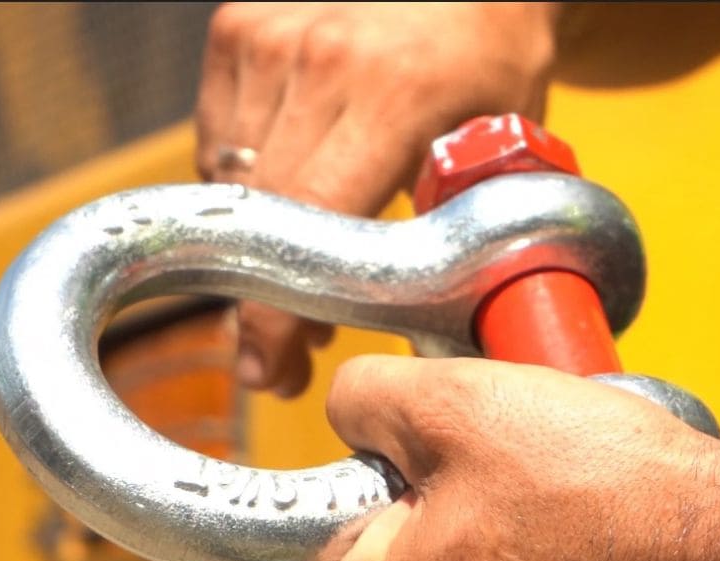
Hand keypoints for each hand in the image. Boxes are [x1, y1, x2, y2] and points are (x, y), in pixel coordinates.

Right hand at [197, 2, 559, 396]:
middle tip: (282, 351)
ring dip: (258, 237)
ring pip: (229, 183)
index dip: (276, 311)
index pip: (308, 223)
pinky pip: (217, 139)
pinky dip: (245, 181)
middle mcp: (322, 58)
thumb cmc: (493, 68)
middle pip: (256, 214)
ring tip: (304, 261)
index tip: (265, 367)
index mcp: (396, 92)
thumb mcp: (502, 155)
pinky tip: (289, 188)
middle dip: (260, 297)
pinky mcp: (238, 29)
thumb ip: (458, 237)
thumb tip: (424, 342)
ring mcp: (271, 37)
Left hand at [225, 355, 719, 560]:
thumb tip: (345, 412)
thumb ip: (367, 401)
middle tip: (431, 479)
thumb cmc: (605, 487)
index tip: (307, 504)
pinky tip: (557, 542)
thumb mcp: (460, 402)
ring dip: (445, 560)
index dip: (264, 550)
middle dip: (372, 541)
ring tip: (511, 502)